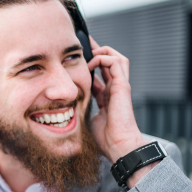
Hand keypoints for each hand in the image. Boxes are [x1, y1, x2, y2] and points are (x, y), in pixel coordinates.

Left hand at [87, 37, 147, 163]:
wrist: (118, 146)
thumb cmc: (105, 139)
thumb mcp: (88, 118)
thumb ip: (82, 108)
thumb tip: (70, 104)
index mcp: (107, 96)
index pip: (101, 74)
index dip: (91, 64)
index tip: (78, 58)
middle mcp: (115, 89)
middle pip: (110, 62)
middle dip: (98, 51)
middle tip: (84, 45)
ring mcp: (120, 87)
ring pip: (117, 58)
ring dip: (103, 52)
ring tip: (90, 53)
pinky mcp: (122, 87)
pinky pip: (117, 63)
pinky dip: (104, 58)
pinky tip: (93, 62)